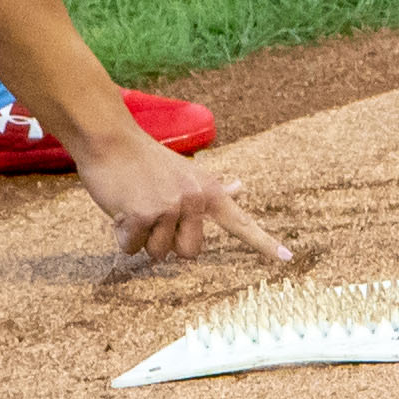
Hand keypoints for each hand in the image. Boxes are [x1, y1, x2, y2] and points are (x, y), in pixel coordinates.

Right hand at [79, 133, 291, 264]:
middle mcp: (194, 199)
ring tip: (135, 205)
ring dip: (141, 238)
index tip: (289, 259)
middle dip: (167, 242)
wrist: (109, 139)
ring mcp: (170, 207)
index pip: (240, 222)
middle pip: (189, 253)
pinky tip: (120, 208)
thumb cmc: (143, 159)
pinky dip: (122, 235)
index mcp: (206, 190)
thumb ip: (210, 187)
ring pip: (157, 253)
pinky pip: (132, 248)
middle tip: (153, 213)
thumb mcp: (184, 170)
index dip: (264, 244)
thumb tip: (239, 187)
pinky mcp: (144, 214)